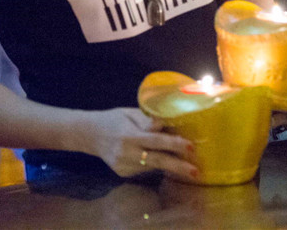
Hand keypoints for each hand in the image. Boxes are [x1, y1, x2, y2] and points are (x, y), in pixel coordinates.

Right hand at [82, 107, 197, 180]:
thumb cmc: (115, 119)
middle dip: (178, 166)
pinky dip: (154, 162)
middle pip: (157, 160)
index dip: (174, 144)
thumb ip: (150, 121)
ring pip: (153, 165)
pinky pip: (145, 168)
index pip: (156, 141)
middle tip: (196, 172)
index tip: (190, 147)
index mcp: (129, 136)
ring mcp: (123, 166)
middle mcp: (125, 154)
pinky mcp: (123, 173)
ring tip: (184, 160)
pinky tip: (156, 155)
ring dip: (169, 163)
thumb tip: (170, 126)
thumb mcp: (132, 113)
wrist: (90, 134)